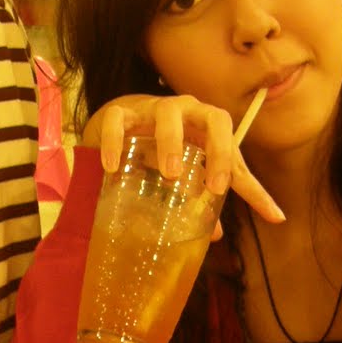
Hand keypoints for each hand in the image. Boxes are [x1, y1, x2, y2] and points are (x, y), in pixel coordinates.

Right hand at [82, 94, 282, 224]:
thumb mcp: (190, 165)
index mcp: (208, 124)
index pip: (229, 139)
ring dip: (171, 142)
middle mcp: (188, 110)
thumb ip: (205, 192)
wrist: (129, 118)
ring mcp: (155, 108)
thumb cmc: (170, 143)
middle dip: (216, 149)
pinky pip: (117, 120)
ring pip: (168, 113)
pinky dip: (114, 141)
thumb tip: (215, 234)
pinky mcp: (122, 112)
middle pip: (213, 118)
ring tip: (169, 174)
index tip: (220, 189)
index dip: (229, 163)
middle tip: (210, 185)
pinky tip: (112, 167)